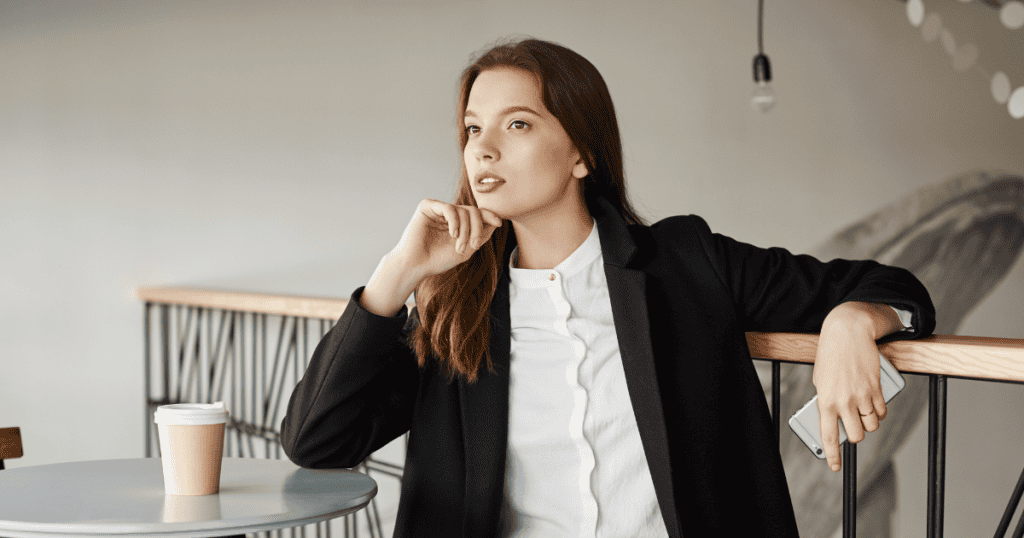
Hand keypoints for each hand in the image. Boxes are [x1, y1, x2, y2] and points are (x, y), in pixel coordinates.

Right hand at [390, 199, 503, 278]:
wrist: (416, 265)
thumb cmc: (438, 260)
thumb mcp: (467, 249)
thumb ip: (481, 235)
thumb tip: (497, 221)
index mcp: (458, 222)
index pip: (476, 213)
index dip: (489, 215)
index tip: (499, 222)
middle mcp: (449, 214)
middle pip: (473, 211)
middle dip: (477, 228)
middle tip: (473, 246)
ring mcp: (438, 209)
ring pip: (463, 211)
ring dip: (465, 231)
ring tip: (459, 247)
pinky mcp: (427, 206)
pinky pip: (449, 208)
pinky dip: (455, 222)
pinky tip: (453, 234)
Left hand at [812, 305, 887, 471]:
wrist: (848, 333)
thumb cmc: (830, 356)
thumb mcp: (821, 380)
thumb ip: (828, 400)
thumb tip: (837, 419)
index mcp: (825, 401)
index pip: (829, 436)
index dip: (832, 455)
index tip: (834, 466)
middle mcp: (844, 402)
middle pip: (857, 435)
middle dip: (857, 435)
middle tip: (854, 426)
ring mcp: (862, 396)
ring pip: (872, 425)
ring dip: (869, 422)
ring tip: (863, 411)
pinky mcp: (877, 389)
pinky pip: (882, 411)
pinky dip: (879, 411)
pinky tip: (873, 402)